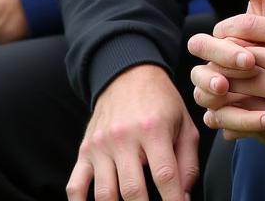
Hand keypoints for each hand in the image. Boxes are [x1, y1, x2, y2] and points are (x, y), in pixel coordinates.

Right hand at [66, 64, 198, 200]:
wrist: (129, 76)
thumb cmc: (162, 103)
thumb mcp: (185, 124)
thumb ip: (188, 162)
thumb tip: (184, 197)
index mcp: (154, 128)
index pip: (165, 175)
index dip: (174, 200)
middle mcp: (124, 137)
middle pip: (132, 190)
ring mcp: (101, 145)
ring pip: (105, 195)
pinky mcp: (84, 151)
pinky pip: (75, 187)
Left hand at [187, 0, 264, 147]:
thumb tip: (261, 19)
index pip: (243, 27)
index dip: (224, 28)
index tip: (221, 31)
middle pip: (233, 60)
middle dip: (211, 56)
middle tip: (198, 54)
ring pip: (235, 93)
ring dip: (216, 89)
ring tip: (208, 84)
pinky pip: (249, 121)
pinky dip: (231, 118)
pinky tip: (224, 113)